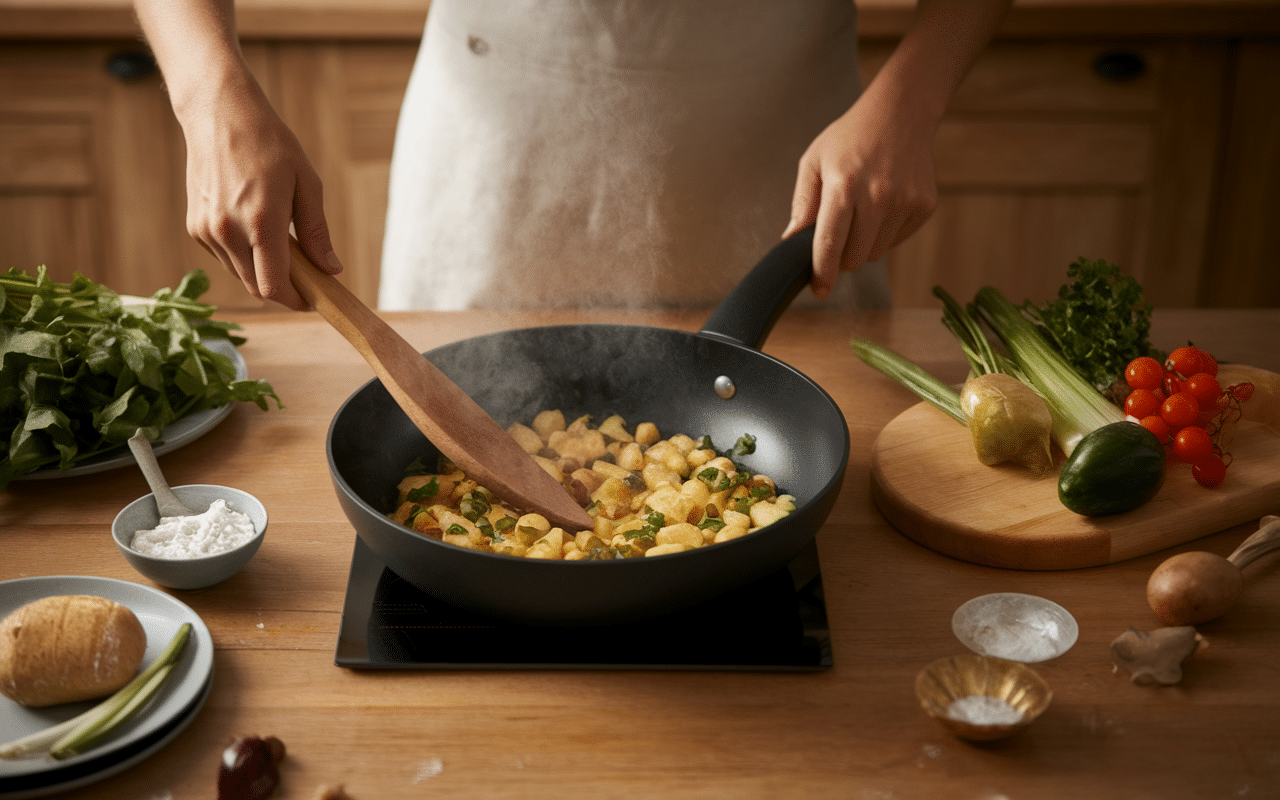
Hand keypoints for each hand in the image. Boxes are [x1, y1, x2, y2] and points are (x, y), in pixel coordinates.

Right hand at [179, 75, 340, 309]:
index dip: (295, 302)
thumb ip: (316, 232)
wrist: (219, 115)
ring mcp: (206, 231)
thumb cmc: (270, 144)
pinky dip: (244, 257)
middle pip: (256, 287)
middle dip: (283, 290)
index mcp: (260, 222)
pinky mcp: (195, 227)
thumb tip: (331, 269)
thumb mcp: (307, 184)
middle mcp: (228, 231)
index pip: (273, 286)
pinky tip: (254, 229)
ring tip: (281, 245)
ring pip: (240, 275)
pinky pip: (225, 258)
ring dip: (262, 273)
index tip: (311, 299)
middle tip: (304, 277)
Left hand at [783, 78, 939, 298]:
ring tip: (862, 209)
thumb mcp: (814, 161)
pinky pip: (897, 240)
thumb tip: (791, 241)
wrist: (901, 112)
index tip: (819, 290)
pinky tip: (883, 204)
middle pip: (854, 256)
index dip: (822, 272)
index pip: (829, 243)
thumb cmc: (851, 136)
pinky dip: (885, 232)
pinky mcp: (924, 205)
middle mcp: (877, 195)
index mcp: (843, 185)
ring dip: (864, 243)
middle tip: (838, 233)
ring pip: (876, 252)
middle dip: (841, 255)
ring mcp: (905, 201)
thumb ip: (803, 205)